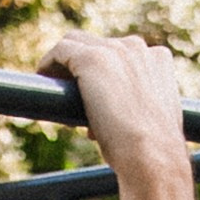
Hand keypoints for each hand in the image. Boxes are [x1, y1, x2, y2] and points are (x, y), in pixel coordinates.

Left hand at [39, 30, 190, 179]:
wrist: (152, 156)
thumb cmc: (152, 153)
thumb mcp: (150, 124)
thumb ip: (137, 110)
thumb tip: (109, 122)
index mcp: (158, 60)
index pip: (122, 55)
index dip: (105, 75)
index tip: (95, 100)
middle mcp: (137, 48)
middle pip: (98, 45)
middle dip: (82, 68)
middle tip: (70, 96)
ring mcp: (114, 50)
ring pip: (76, 43)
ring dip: (63, 64)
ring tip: (54, 89)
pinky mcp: (91, 58)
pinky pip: (60, 51)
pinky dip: (49, 63)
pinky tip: (42, 80)